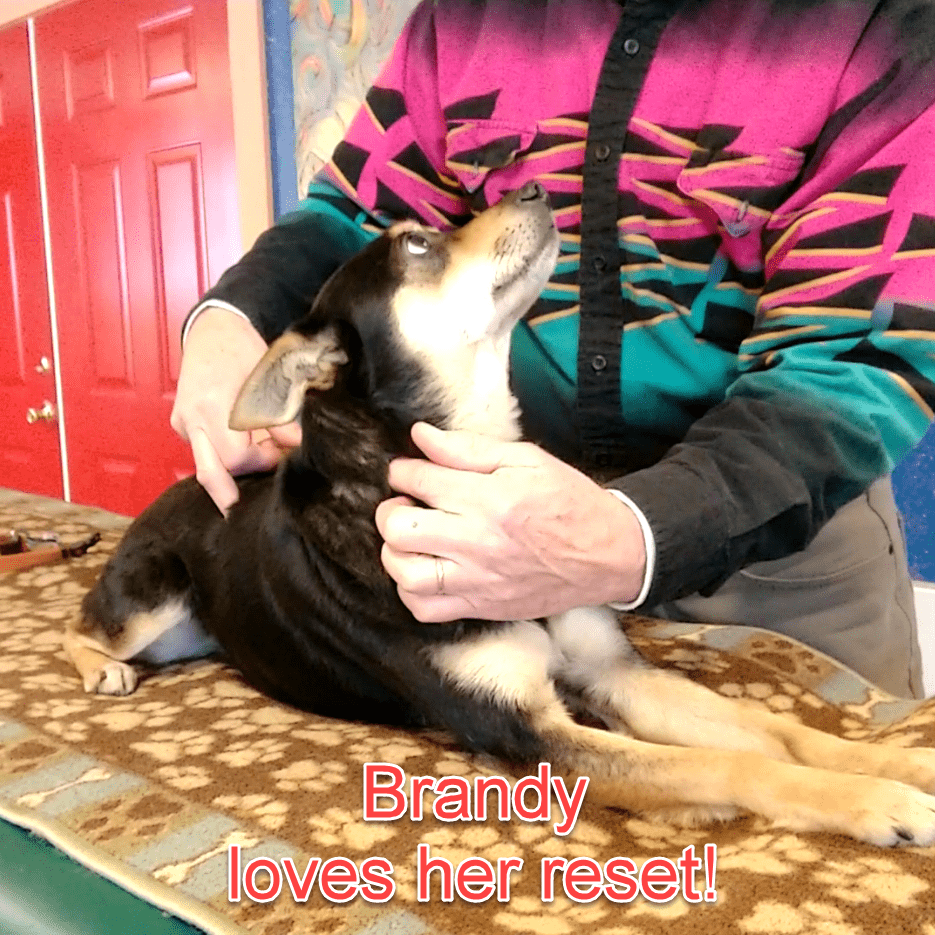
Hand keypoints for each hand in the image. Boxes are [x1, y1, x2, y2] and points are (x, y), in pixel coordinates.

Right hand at [170, 307, 301, 513]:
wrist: (212, 328)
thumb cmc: (243, 349)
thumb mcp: (268, 380)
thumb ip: (280, 418)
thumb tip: (294, 448)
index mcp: (212, 406)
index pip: (237, 458)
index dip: (263, 461)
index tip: (282, 452)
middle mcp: (191, 419)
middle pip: (211, 475)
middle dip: (232, 493)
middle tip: (250, 506)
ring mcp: (183, 424)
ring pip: (207, 466)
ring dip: (235, 470)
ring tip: (261, 456)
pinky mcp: (182, 425)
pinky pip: (204, 452)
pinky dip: (226, 455)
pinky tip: (247, 446)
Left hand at [374, 423, 646, 621]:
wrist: (609, 554)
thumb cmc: (569, 502)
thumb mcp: (527, 459)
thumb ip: (468, 448)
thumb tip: (420, 435)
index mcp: (490, 498)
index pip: (418, 480)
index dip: (402, 470)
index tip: (408, 470)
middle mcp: (478, 542)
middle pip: (399, 528)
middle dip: (391, 509)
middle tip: (406, 503)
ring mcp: (477, 580)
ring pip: (404, 572)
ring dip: (395, 551)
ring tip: (411, 538)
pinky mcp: (481, 607)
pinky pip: (424, 609)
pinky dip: (410, 590)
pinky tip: (422, 570)